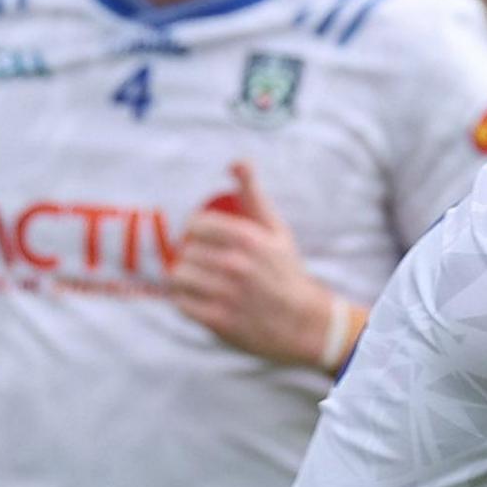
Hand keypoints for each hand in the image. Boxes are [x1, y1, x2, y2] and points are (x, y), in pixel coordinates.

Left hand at [169, 162, 347, 370]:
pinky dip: (186, 301)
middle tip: (208, 267)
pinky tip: (202, 301)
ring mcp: (226, 294)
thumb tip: (238, 161)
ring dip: (186, 279)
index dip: (197, 233)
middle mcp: (236, 265)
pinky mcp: (219, 321)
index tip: (207, 243)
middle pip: (185, 251)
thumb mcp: (276, 230)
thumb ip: (253, 194)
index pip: (196, 225)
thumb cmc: (287, 274)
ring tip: (203, 284)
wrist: (307, 325)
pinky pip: (181, 303)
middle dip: (193, 258)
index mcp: (248, 239)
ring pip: (179, 276)